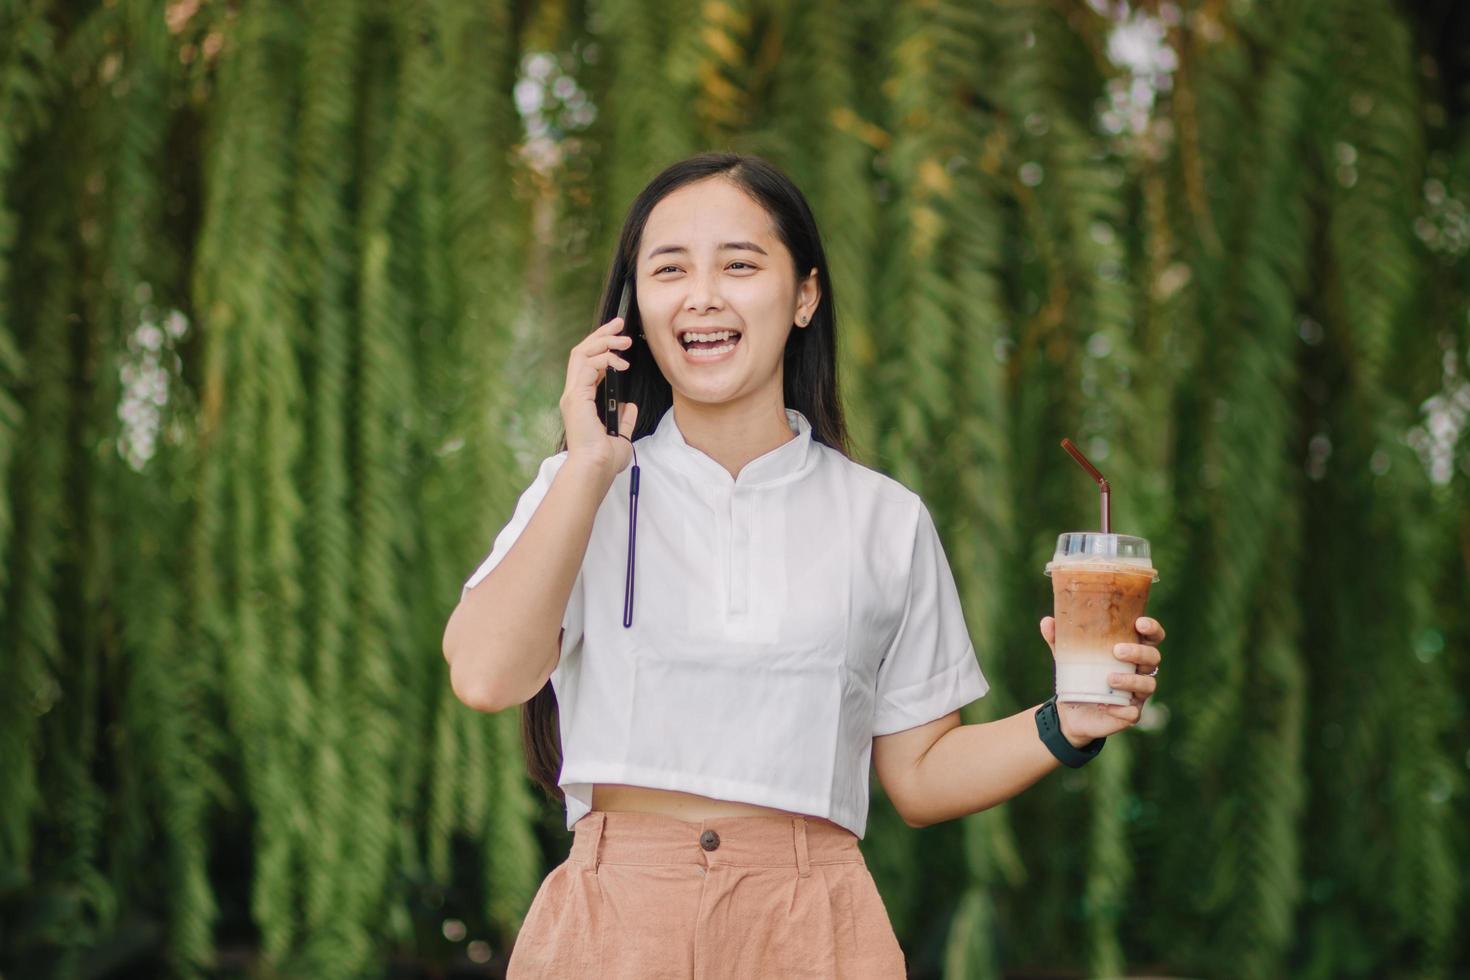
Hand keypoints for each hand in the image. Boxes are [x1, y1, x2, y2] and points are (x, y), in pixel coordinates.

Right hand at [561, 315, 638, 477]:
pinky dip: (604, 359)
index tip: (619, 337)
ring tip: (624, 340)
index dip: (601, 346)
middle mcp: (574, 394)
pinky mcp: (576, 397)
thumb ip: (624, 418)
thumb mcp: (621, 435)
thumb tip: (630, 406)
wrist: (596, 469)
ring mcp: (572, 395)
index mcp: (581, 401)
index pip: (586, 363)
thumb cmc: (605, 459)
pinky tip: (620, 364)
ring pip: (581, 353)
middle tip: (620, 323)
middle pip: (581, 352)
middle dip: (601, 334)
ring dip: (604, 342)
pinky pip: (586, 366)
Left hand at [1038, 616, 1164, 745]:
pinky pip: (1133, 711)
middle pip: (1153, 658)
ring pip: (1148, 684)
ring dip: (1131, 679)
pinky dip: (1123, 708)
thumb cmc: (1077, 675)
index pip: (1152, 637)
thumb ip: (1058, 638)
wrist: (1070, 710)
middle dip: (1138, 652)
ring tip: (1109, 678)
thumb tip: (1047, 621)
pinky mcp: (1130, 713)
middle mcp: (1140, 671)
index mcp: (1131, 651)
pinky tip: (1106, 704)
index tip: (1140, 623)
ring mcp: (1138, 693)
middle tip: (1117, 651)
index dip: (1152, 629)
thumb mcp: (1066, 656)